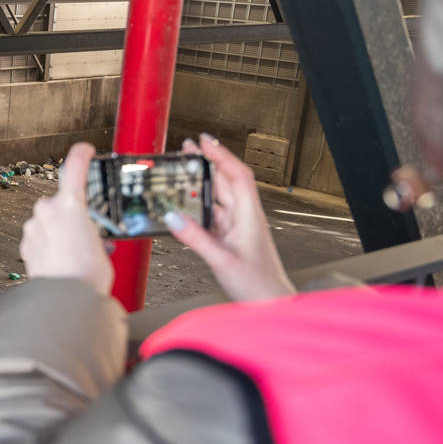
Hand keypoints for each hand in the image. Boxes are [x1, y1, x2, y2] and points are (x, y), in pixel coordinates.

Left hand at [20, 142, 113, 295]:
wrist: (64, 299)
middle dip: (74, 215)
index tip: (84, 150)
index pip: (74, 167)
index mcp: (70, 204)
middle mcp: (47, 210)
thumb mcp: (102, 246)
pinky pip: (40, 237)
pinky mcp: (26, 244)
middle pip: (62, 203)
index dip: (81, 155)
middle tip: (88, 234)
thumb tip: (88, 238)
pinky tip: (62, 260)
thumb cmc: (85, 275)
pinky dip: (50, 245)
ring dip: (61, 232)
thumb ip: (92, 232)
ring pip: (50, 221)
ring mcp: (34, 227)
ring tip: (76, 254)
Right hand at [165, 134, 294, 301]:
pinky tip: (186, 202)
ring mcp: (237, 226)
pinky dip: (199, 203)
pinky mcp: (230, 236)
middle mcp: (244, 217)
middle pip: (226, 180)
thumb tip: (172, 218)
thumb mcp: (222, 260)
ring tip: (184, 168)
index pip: (237, 175)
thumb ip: (195, 238)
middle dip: (208, 161)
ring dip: (203, 180)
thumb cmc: (257, 284)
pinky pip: (213, 213)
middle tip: (187, 148)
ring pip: (219, 195)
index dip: (221, 155)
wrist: (270, 303)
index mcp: (249, 216)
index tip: (204, 141)